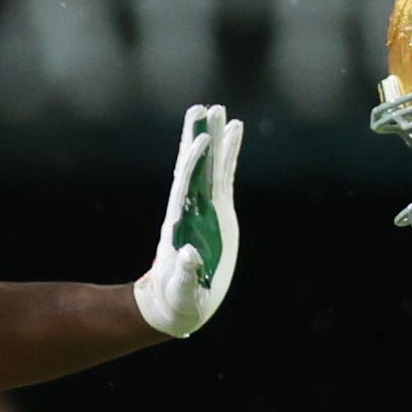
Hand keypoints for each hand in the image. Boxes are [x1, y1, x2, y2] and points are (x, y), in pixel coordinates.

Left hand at [133, 104, 243, 337]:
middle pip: (196, 166)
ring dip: (216, 139)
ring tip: (221, 111)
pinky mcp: (219, 212)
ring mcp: (206, 207)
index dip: (194, 162)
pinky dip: (229, 156)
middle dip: (200, 137)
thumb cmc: (177, 299)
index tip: (201, 140)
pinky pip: (224, 178)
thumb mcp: (182, 288)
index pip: (187, 184)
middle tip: (204, 107)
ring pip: (211, 166)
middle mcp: (192, 208)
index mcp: (181, 222)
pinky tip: (234, 134)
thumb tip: (189, 254)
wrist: (177, 304)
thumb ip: (186, 273)